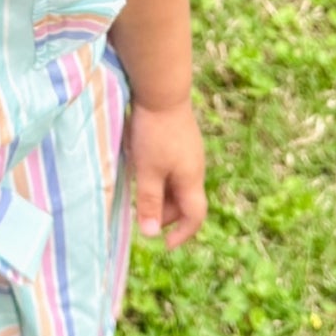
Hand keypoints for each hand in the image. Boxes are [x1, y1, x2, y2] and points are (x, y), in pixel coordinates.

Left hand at [123, 99, 206, 249]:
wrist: (162, 91)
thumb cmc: (154, 133)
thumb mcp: (147, 171)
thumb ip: (148, 202)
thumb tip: (151, 234)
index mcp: (191, 179)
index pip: (195, 216)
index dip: (182, 233)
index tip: (165, 244)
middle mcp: (195, 168)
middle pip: (186, 201)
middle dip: (167, 215)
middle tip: (144, 216)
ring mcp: (190, 152)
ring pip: (178, 184)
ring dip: (162, 195)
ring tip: (139, 193)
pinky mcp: (182, 140)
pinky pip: (175, 168)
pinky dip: (161, 178)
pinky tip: (143, 169)